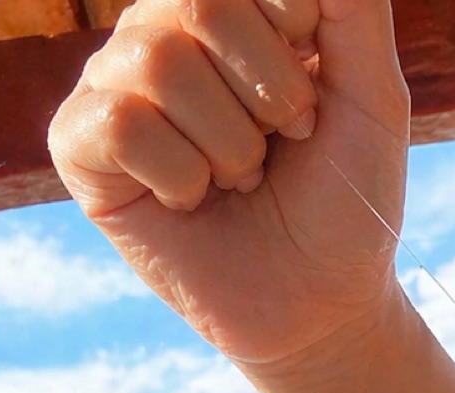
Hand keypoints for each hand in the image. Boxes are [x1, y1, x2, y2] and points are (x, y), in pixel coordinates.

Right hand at [47, 0, 410, 368]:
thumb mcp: (374, 98)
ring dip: (231, 146)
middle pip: (202, 7)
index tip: (316, 103)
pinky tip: (193, 199)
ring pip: (161, 65)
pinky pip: (121, 124)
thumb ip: (351, 10)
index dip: (297, 41)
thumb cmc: (345, 198)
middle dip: (271, 96)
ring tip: (240, 179)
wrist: (323, 301)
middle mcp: (161, 33)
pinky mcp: (80, 146)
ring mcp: (115, 86)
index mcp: (227, 12)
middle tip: (282, 146)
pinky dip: (182, 176)